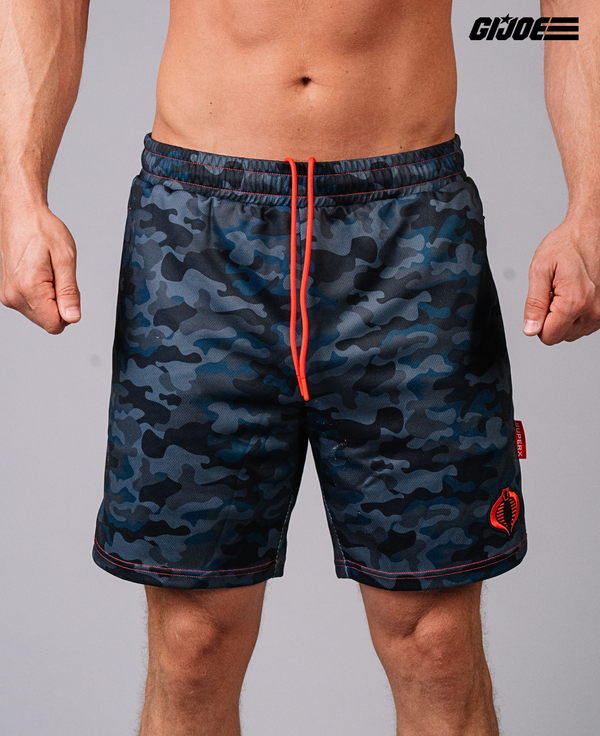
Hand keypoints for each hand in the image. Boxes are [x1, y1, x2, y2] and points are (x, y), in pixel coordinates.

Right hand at [0, 205, 80, 334]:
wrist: (21, 214)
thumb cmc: (42, 230)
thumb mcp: (65, 259)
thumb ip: (69, 292)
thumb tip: (73, 317)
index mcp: (28, 289)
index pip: (55, 325)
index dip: (68, 312)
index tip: (67, 289)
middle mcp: (14, 296)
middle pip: (48, 322)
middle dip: (59, 304)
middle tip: (57, 275)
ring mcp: (8, 295)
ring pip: (40, 315)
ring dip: (50, 299)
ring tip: (47, 272)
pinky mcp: (8, 292)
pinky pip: (32, 306)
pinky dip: (41, 295)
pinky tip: (40, 274)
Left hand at [523, 218, 599, 343]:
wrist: (592, 230)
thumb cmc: (567, 244)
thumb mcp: (540, 270)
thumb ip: (534, 304)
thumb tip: (531, 329)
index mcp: (575, 303)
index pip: (548, 337)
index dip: (538, 323)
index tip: (543, 302)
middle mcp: (594, 311)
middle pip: (561, 336)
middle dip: (552, 319)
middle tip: (554, 293)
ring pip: (573, 332)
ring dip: (565, 316)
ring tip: (566, 290)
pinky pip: (585, 324)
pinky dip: (577, 313)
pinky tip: (576, 293)